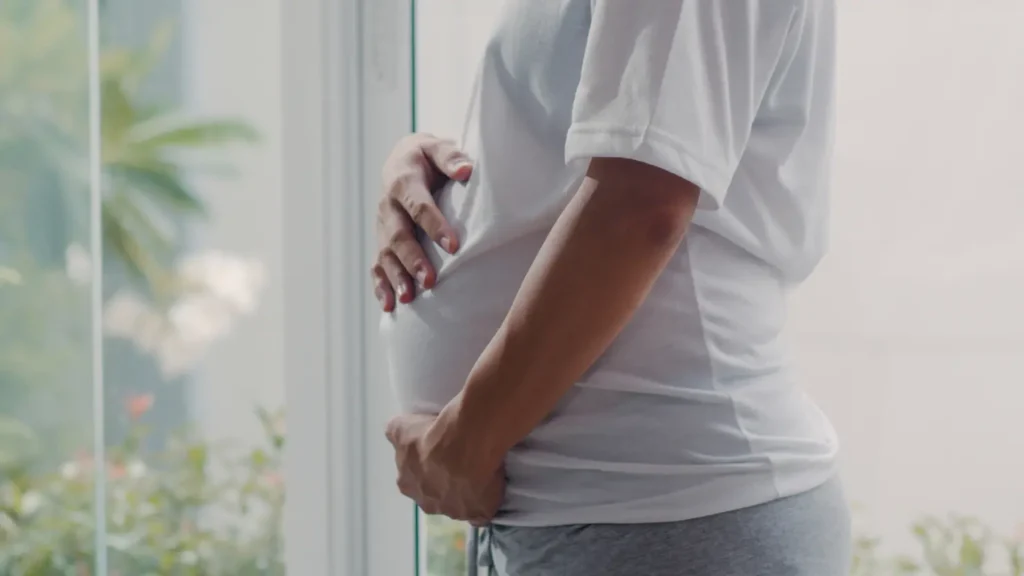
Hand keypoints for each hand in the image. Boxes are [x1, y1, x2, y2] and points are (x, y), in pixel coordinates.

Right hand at [372, 134, 473, 310]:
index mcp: (403, 182)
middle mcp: (388, 206)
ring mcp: (383, 226)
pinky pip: (377, 265)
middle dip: (413, 260)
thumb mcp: (436, 147)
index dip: (435, 225)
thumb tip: (466, 170)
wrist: (404, 159)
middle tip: (429, 281)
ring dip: (396, 278)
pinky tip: (390, 306)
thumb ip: (450, 156)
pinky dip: (381, 286)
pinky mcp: (382, 240)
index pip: (419, 206)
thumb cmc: (428, 156)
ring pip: (386, 254)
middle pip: (398, 236)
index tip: (454, 246)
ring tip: (408, 299)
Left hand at [385, 411, 504, 524]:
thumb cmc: (431, 436)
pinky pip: (481, 513)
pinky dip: (485, 503)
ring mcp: (454, 512)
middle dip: (443, 483)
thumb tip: (393, 433)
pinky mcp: (479, 513)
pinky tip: (491, 488)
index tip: (438, 455)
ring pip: (458, 504)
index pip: (414, 480)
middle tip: (457, 462)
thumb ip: (396, 432)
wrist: (465, 447)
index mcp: (408, 484)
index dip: (426, 469)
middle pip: (434, 496)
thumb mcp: (402, 428)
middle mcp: (427, 503)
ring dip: (465, 491)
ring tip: (478, 469)